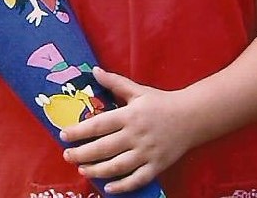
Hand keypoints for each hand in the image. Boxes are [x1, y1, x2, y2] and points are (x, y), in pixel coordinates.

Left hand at [60, 68, 191, 193]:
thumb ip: (114, 82)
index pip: (99, 124)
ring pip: (117, 166)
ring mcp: (147, 152)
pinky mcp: (157, 166)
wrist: (192, 117)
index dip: (79, 131)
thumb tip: (94, 70)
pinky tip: (108, 188)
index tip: (63, 134)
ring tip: (82, 170)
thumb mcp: (138, 90)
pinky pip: (137, 180)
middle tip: (67, 156)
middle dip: (82, 154)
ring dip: (97, 170)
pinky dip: (122, 186)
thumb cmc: (161, 102)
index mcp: (130, 115)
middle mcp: (136, 135)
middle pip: (104, 148)